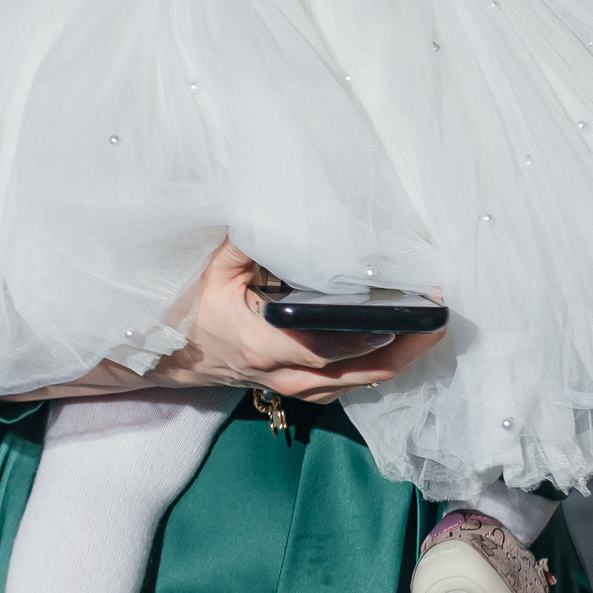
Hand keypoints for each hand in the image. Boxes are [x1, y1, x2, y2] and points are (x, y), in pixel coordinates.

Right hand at [1, 239, 443, 405]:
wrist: (148, 350)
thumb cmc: (181, 301)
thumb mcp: (216, 261)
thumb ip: (260, 238)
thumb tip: (302, 206)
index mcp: (266, 341)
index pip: (336, 344)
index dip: (381, 330)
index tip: (418, 308)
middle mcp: (282, 371)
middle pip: (360, 371)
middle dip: (407, 346)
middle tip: (443, 320)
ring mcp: (285, 384)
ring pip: (355, 383)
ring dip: (397, 360)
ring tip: (433, 331)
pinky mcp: (287, 385)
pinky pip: (340, 385)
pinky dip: (373, 368)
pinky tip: (399, 345)